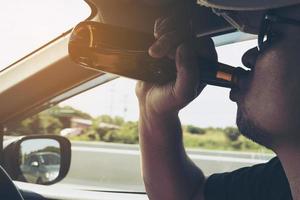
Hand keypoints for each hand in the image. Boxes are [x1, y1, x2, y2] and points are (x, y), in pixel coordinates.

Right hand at [136, 1, 217, 115]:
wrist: (150, 105)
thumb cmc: (168, 102)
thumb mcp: (181, 93)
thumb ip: (188, 74)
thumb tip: (185, 47)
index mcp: (206, 64)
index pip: (201, 41)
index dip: (184, 43)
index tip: (168, 56)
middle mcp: (197, 53)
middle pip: (187, 31)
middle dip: (168, 39)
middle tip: (155, 53)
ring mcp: (182, 47)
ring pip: (178, 25)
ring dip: (163, 32)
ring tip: (153, 50)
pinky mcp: (169, 44)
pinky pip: (168, 25)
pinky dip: (159, 28)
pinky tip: (153, 39)